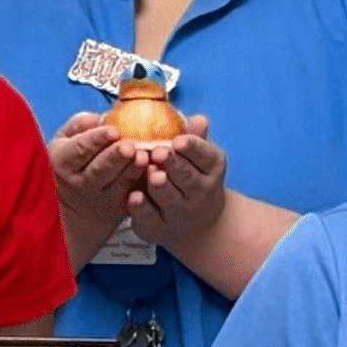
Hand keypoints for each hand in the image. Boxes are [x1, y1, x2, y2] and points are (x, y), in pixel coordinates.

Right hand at [49, 112, 146, 238]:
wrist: (76, 204)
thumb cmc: (74, 161)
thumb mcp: (65, 141)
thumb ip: (80, 125)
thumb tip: (101, 118)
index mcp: (63, 162)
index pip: (80, 149)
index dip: (97, 139)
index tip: (114, 130)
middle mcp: (80, 183)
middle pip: (99, 170)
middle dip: (115, 157)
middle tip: (129, 147)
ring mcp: (101, 199)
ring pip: (119, 184)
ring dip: (132, 170)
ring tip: (144, 157)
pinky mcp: (120, 208)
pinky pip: (134, 195)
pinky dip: (144, 183)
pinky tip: (155, 172)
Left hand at [128, 116, 225, 248]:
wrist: (197, 225)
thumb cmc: (193, 179)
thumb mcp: (200, 159)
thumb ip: (195, 140)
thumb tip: (199, 119)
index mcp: (212, 169)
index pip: (206, 156)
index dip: (192, 148)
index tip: (179, 141)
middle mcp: (200, 193)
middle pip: (187, 177)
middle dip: (173, 165)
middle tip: (159, 153)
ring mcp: (180, 213)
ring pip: (169, 197)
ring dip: (159, 186)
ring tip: (151, 174)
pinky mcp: (158, 227)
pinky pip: (149, 217)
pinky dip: (142, 208)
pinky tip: (134, 196)